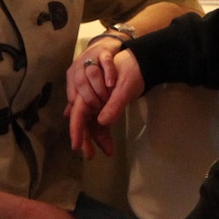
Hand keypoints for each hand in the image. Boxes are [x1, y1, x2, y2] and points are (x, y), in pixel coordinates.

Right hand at [66, 45, 145, 159]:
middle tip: (91, 156)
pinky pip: (101, 121)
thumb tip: (103, 122)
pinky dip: (104, 132)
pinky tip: (109, 145)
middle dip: (87, 139)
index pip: (78, 113)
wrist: (143, 63)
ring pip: (92, 123)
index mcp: (88, 88)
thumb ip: (115, 103)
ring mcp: (97, 100)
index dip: (76, 130)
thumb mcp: (126, 86)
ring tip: (108, 151)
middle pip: (83, 121)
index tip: (77, 147)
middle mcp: (89, 96)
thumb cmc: (132, 70)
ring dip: (97, 138)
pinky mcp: (106, 104)